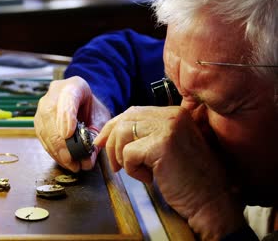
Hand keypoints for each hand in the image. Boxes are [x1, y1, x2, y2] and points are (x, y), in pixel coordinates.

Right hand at [34, 76, 110, 171]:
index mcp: (74, 86)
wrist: (82, 102)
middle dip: (61, 143)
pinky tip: (62, 161)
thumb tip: (87, 161)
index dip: (66, 117)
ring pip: (44, 128)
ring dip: (56, 151)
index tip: (68, 134)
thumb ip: (96, 136)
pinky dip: (52, 151)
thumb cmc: (92, 109)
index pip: (67, 99)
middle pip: (51, 116)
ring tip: (71, 165)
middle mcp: (54, 93)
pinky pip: (42, 137)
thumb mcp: (100, 118)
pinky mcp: (37, 120)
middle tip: (73, 161)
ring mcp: (42, 106)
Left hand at [93, 106, 245, 238]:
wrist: (209, 199)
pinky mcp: (162, 144)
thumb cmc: (186, 178)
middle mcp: (172, 115)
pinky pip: (128, 153)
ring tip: (140, 172)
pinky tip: (150, 178)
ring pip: (122, 134)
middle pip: (124, 120)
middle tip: (116, 165)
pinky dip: (133, 170)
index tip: (101, 142)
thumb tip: (108, 134)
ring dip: (123, 158)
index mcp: (173, 113)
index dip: (112, 127)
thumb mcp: (165, 147)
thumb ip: (143, 135)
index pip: (132, 112)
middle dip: (111, 143)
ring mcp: (168, 127)